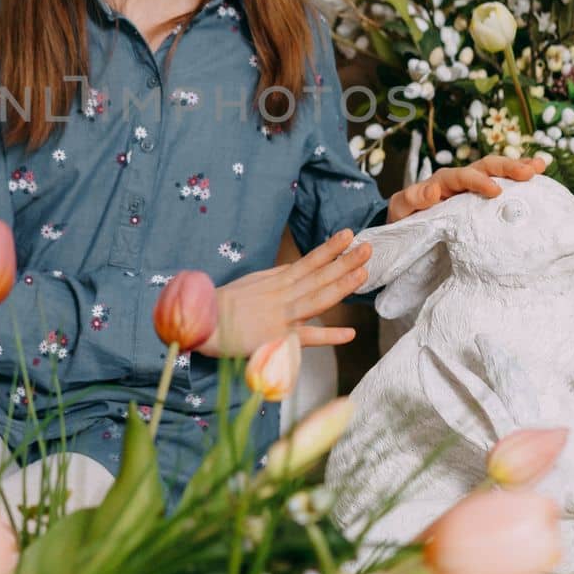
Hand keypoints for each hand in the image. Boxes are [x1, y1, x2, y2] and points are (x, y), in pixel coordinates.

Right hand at [195, 228, 372, 358]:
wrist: (204, 323)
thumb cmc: (225, 304)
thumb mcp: (252, 282)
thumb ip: (276, 276)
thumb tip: (295, 267)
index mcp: (276, 281)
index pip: (308, 261)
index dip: (329, 249)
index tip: (348, 235)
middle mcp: (282, 294)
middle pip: (319, 275)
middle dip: (345, 261)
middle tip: (369, 247)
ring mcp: (282, 315)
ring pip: (317, 298)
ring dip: (342, 286)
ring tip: (364, 274)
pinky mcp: (278, 338)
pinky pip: (307, 337)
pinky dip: (329, 335)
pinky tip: (349, 333)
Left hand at [387, 153, 546, 222]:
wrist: (408, 225)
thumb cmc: (405, 217)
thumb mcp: (402, 209)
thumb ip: (412, 199)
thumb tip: (432, 190)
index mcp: (443, 181)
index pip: (462, 176)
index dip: (478, 181)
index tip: (495, 190)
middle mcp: (460, 179)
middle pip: (485, 166)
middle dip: (506, 167)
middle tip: (528, 172)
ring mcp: (474, 186)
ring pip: (497, 171)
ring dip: (518, 167)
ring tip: (539, 166)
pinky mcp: (483, 197)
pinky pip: (504, 183)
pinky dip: (520, 178)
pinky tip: (540, 175)